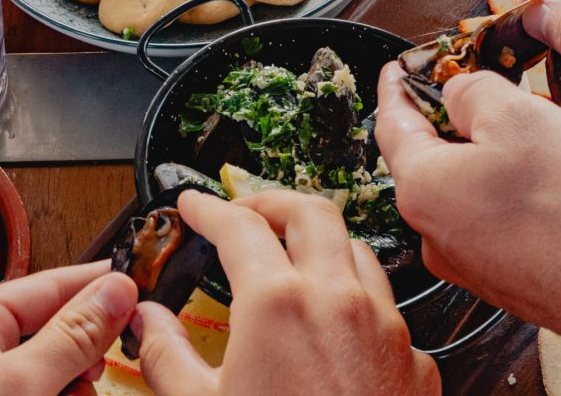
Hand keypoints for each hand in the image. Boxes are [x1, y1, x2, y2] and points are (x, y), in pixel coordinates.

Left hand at [0, 262, 136, 395]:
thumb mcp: (15, 390)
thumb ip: (72, 337)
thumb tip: (119, 288)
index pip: (53, 285)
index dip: (101, 284)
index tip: (146, 284)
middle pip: (57, 331)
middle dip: (86, 353)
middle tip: (106, 370)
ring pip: (54, 374)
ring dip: (74, 389)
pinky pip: (42, 395)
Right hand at [134, 189, 439, 395]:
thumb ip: (168, 355)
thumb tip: (146, 321)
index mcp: (281, 303)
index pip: (239, 226)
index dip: (209, 208)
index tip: (193, 205)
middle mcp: (340, 300)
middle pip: (311, 210)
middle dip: (273, 201)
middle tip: (246, 212)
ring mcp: (386, 326)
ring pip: (355, 249)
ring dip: (320, 243)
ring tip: (291, 260)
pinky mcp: (414, 360)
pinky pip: (384, 306)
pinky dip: (354, 299)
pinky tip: (334, 329)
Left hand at [376, 62, 560, 351]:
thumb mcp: (518, 114)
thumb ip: (471, 91)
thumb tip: (456, 93)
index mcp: (422, 186)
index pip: (392, 123)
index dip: (397, 88)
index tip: (397, 70)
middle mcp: (432, 230)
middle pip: (425, 156)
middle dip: (447, 117)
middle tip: (468, 88)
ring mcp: (465, 259)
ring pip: (460, 185)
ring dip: (480, 151)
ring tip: (519, 129)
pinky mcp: (499, 274)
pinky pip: (486, 214)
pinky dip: (500, 186)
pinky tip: (537, 174)